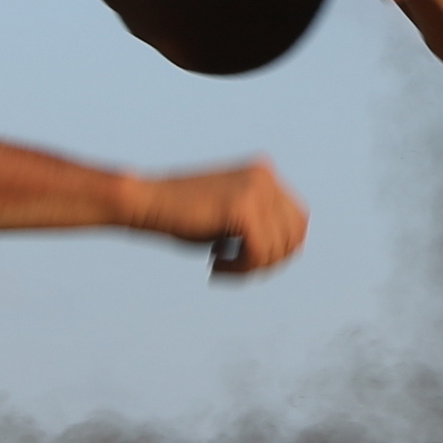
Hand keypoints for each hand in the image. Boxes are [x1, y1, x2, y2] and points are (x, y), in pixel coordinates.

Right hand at [135, 158, 306, 275]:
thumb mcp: (227, 217)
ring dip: (250, 268)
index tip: (248, 262)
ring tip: (219, 266)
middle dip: (268, 262)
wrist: (146, 201)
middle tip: (235, 269)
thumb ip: (257, 225)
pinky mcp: (242, 206)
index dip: (279, 251)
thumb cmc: (180, 215)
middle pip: (294, 235)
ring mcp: (255, 189)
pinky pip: (259, 251)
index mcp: (263, 174)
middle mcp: (265, 177)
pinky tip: (216, 265)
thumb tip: (285, 253)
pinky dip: (240, 268)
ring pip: (277, 248)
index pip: (297, 221)